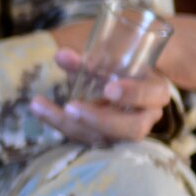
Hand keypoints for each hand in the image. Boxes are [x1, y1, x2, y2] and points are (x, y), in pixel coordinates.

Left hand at [31, 43, 172, 145]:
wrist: (125, 83)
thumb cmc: (122, 68)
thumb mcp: (112, 59)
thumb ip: (87, 59)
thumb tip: (61, 55)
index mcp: (156, 92)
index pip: (150, 95)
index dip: (131, 94)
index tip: (108, 89)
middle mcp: (145, 117)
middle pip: (129, 128)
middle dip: (98, 119)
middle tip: (70, 107)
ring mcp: (125, 133)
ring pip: (102, 137)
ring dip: (68, 124)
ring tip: (39, 105)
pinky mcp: (106, 139)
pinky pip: (84, 137)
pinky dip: (61, 124)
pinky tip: (41, 110)